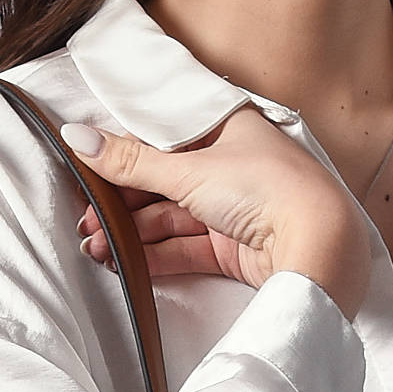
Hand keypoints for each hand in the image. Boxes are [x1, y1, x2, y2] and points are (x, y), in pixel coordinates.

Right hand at [62, 105, 369, 317]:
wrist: (317, 246)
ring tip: (94, 250)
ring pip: (168, 219)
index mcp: (224, 128)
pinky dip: (152, 256)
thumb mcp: (188, 169)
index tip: (87, 179)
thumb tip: (75, 137)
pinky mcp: (233, 248)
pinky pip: (183, 249)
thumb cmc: (265, 189)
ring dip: (130, 235)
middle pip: (161, 184)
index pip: (159, 139)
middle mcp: (229, 165)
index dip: (120, 159)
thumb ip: (130, 161)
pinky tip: (122, 263)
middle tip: (85, 225)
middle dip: (120, 207)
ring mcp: (231, 209)